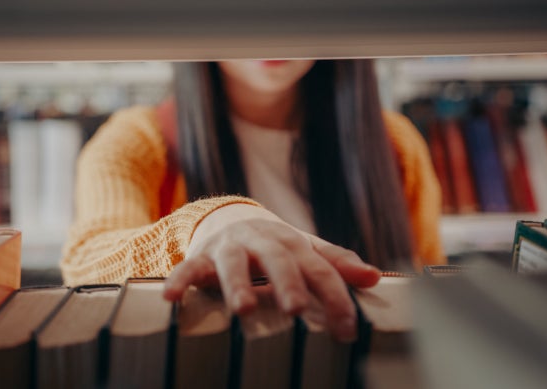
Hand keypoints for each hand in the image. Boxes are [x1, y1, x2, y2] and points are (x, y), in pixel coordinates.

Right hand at [163, 204, 380, 341]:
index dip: (335, 297)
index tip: (348, 329)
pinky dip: (180, 279)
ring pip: (234, 262)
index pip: (321, 269)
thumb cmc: (275, 244)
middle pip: (278, 260)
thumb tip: (374, 276)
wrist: (231, 218)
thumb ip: (336, 262)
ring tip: (243, 307)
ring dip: (237, 283)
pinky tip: (171, 297)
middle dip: (287, 283)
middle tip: (295, 308)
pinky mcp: (203, 255)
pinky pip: (189, 266)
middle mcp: (264, 241)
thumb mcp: (306, 249)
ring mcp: (231, 247)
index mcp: (294, 243)